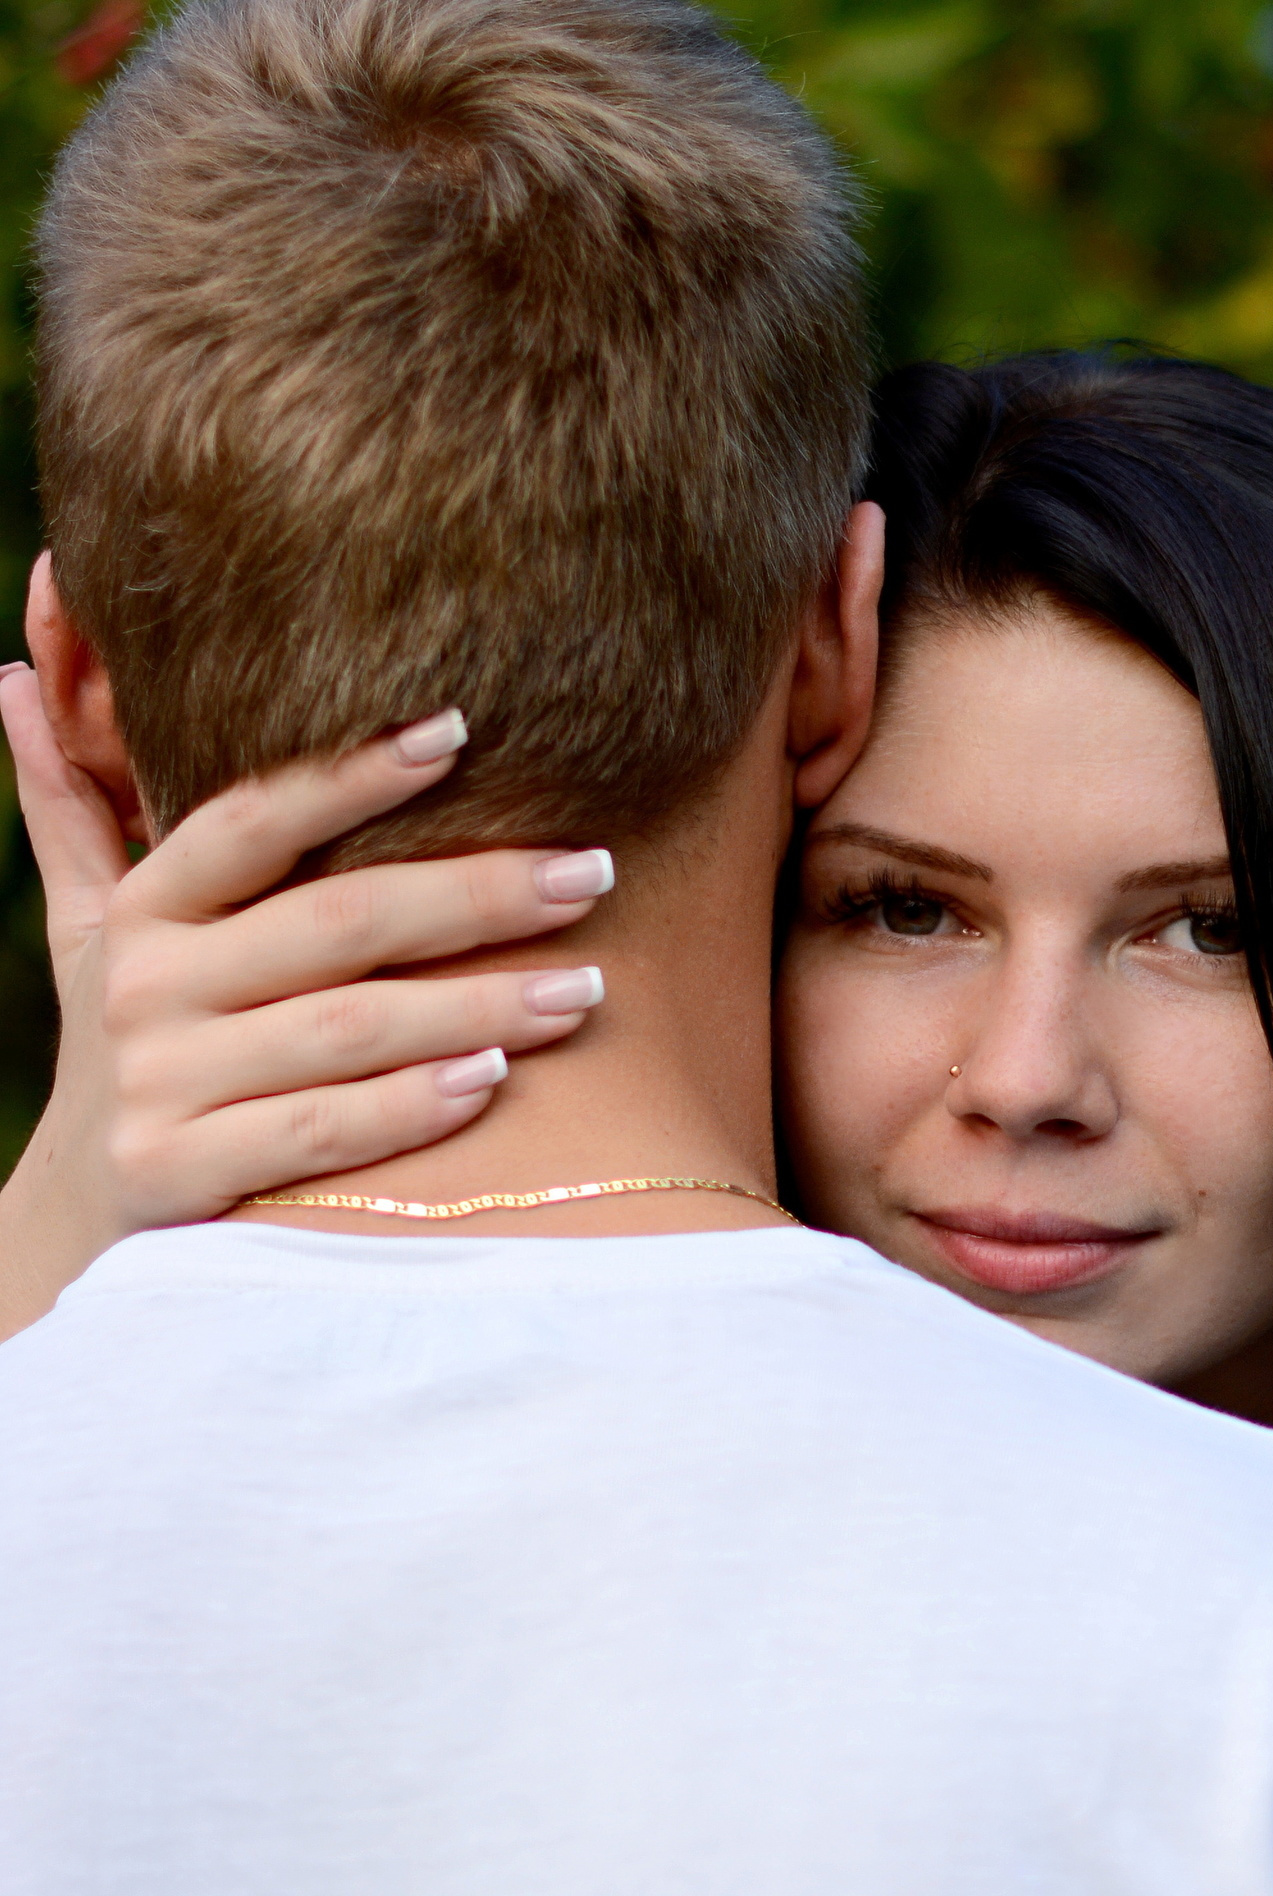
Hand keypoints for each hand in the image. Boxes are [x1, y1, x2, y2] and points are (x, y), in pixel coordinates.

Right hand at [0, 685, 615, 1288]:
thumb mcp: (88, 931)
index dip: (348, 774)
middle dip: (475, 894)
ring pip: (347, 1030)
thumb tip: (13, 674)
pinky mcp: (179, 1174)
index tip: (460, 730)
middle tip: (592, 873)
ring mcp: (161, 1085)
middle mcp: (146, 989)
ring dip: (477, 1006)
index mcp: (143, 912)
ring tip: (587, 988)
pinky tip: (493, 1081)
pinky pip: (317, 1132)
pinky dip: (408, 1106)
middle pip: (336, 924)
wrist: (76, 1220)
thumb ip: (71, 810)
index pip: (252, 821)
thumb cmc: (134, 1047)